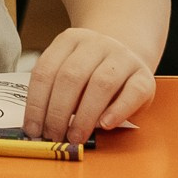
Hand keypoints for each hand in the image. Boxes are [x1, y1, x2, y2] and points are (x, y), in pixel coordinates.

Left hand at [24, 28, 154, 141]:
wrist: (127, 59)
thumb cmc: (91, 75)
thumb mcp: (69, 75)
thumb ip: (55, 93)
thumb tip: (38, 127)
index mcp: (69, 40)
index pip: (45, 71)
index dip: (36, 104)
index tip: (32, 129)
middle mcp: (95, 43)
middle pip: (71, 77)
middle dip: (58, 113)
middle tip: (54, 137)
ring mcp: (122, 57)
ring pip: (101, 83)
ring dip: (84, 115)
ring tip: (75, 137)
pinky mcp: (145, 75)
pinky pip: (133, 92)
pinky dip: (117, 110)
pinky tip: (105, 124)